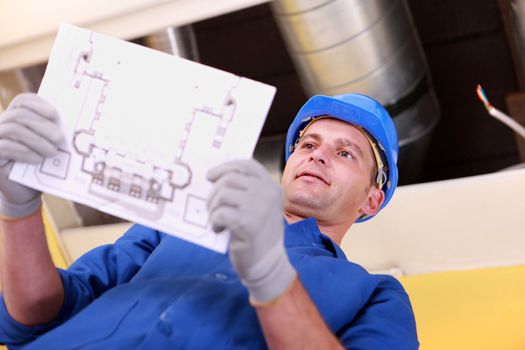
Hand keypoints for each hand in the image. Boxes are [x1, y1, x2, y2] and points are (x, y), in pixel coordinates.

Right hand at [0, 93, 64, 217]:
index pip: (22, 101)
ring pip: (13, 129)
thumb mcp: (49, 147)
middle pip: (19, 114)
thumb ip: (54, 134)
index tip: (55, 114)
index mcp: (17, 119)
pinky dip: (24, 152)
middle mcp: (2, 126)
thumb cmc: (41, 167)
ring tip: (53, 152)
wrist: (26, 192)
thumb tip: (72, 122)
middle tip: (60, 138)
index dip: (38, 104)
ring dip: (36, 140)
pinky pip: (5, 147)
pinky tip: (38, 160)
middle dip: (42, 125)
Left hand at [207, 159, 295, 303]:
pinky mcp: (247, 223)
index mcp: (272, 187)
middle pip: (230, 178)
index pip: (247, 165)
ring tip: (216, 219)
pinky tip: (219, 230)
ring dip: (213, 207)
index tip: (211, 176)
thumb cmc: (257, 234)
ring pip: (223, 194)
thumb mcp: (258, 206)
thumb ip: (245, 190)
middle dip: (214, 192)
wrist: (267, 263)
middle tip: (212, 207)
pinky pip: (220, 213)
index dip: (226, 167)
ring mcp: (259, 207)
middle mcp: (268, 193)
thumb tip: (213, 177)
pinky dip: (215, 222)